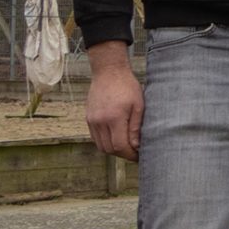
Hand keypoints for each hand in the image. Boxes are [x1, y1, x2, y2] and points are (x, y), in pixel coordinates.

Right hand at [85, 42, 141, 161]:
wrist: (108, 72)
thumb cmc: (127, 86)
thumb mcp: (138, 105)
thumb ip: (136, 127)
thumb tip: (136, 146)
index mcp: (114, 118)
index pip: (120, 146)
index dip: (130, 155)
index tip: (140, 156)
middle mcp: (99, 122)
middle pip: (109, 149)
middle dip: (123, 154)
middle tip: (135, 153)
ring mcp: (91, 120)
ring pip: (101, 146)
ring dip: (113, 150)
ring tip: (127, 147)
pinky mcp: (88, 118)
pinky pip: (95, 138)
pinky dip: (105, 142)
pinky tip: (116, 138)